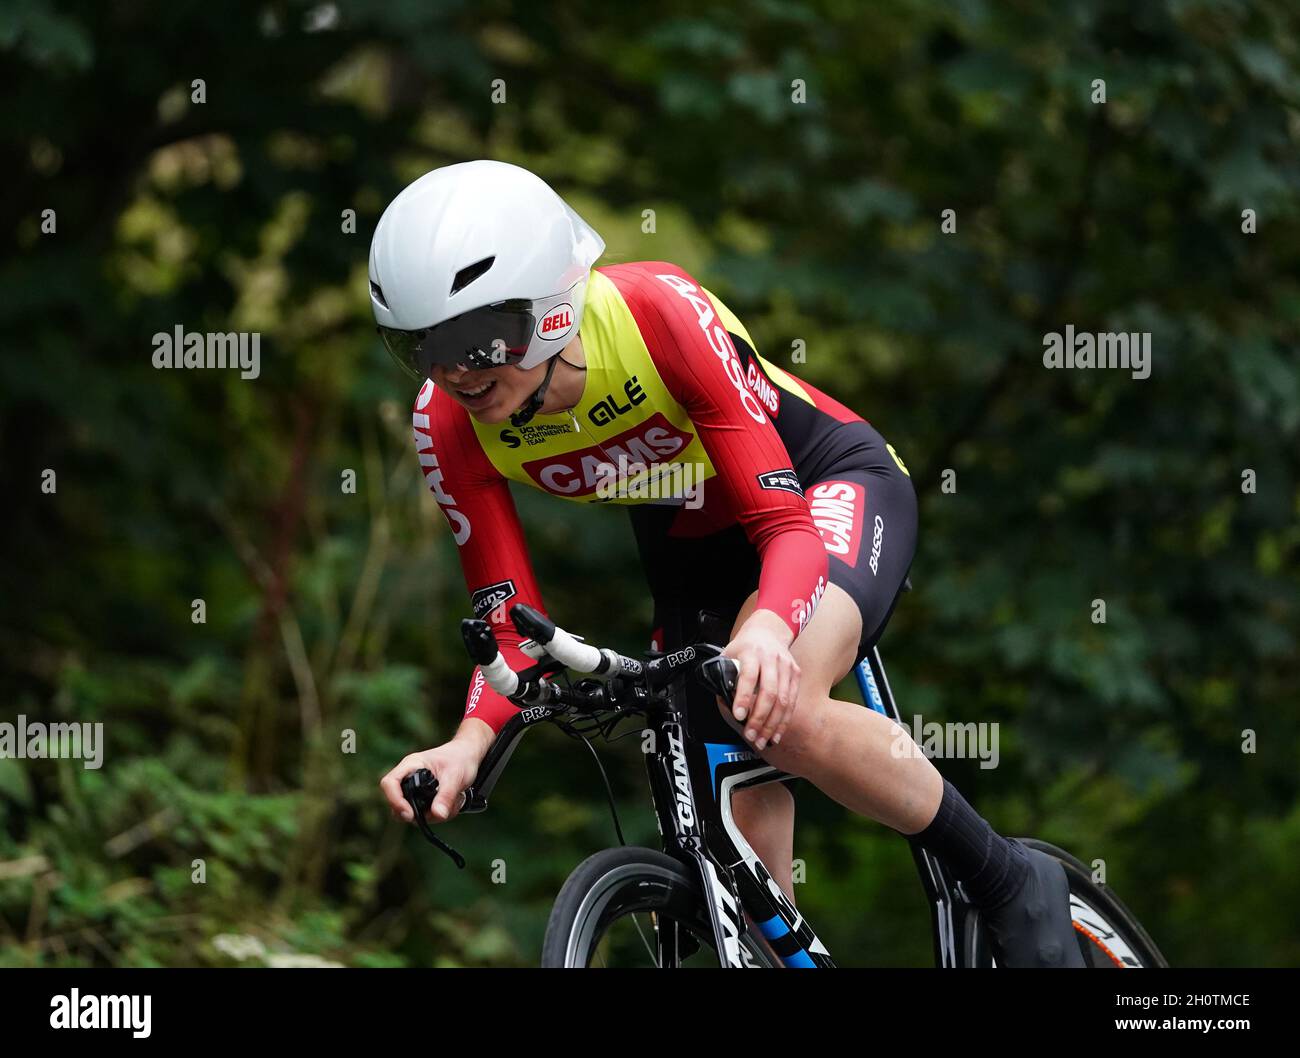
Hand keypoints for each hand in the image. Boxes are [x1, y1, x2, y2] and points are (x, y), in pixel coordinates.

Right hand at [379, 725, 490, 823]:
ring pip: (412, 812)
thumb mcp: (455, 776)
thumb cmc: (461, 758)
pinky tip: (452, 803)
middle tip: (441, 810)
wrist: (469, 755)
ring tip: (453, 802)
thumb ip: (446, 796)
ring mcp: (414, 789)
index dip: (394, 800)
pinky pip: (424, 814)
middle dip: (419, 813)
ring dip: (433, 815)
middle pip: (397, 803)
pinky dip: (438, 814)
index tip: (409, 814)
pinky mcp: (422, 798)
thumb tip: (438, 815)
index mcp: (411, 765)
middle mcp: (408, 777)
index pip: (390, 783)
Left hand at [722, 610, 799, 751]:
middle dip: (760, 718)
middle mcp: (771, 659)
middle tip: (750, 735)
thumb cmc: (744, 647)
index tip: (738, 716)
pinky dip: (784, 720)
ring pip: (783, 700)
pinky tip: (776, 734)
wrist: (768, 630)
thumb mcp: (729, 655)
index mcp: (751, 652)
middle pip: (769, 692)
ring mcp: (786, 666)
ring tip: (762, 740)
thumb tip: (723, 702)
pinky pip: (792, 701)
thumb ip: (725, 676)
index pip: (748, 676)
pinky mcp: (796, 674)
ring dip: (772, 724)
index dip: (743, 697)